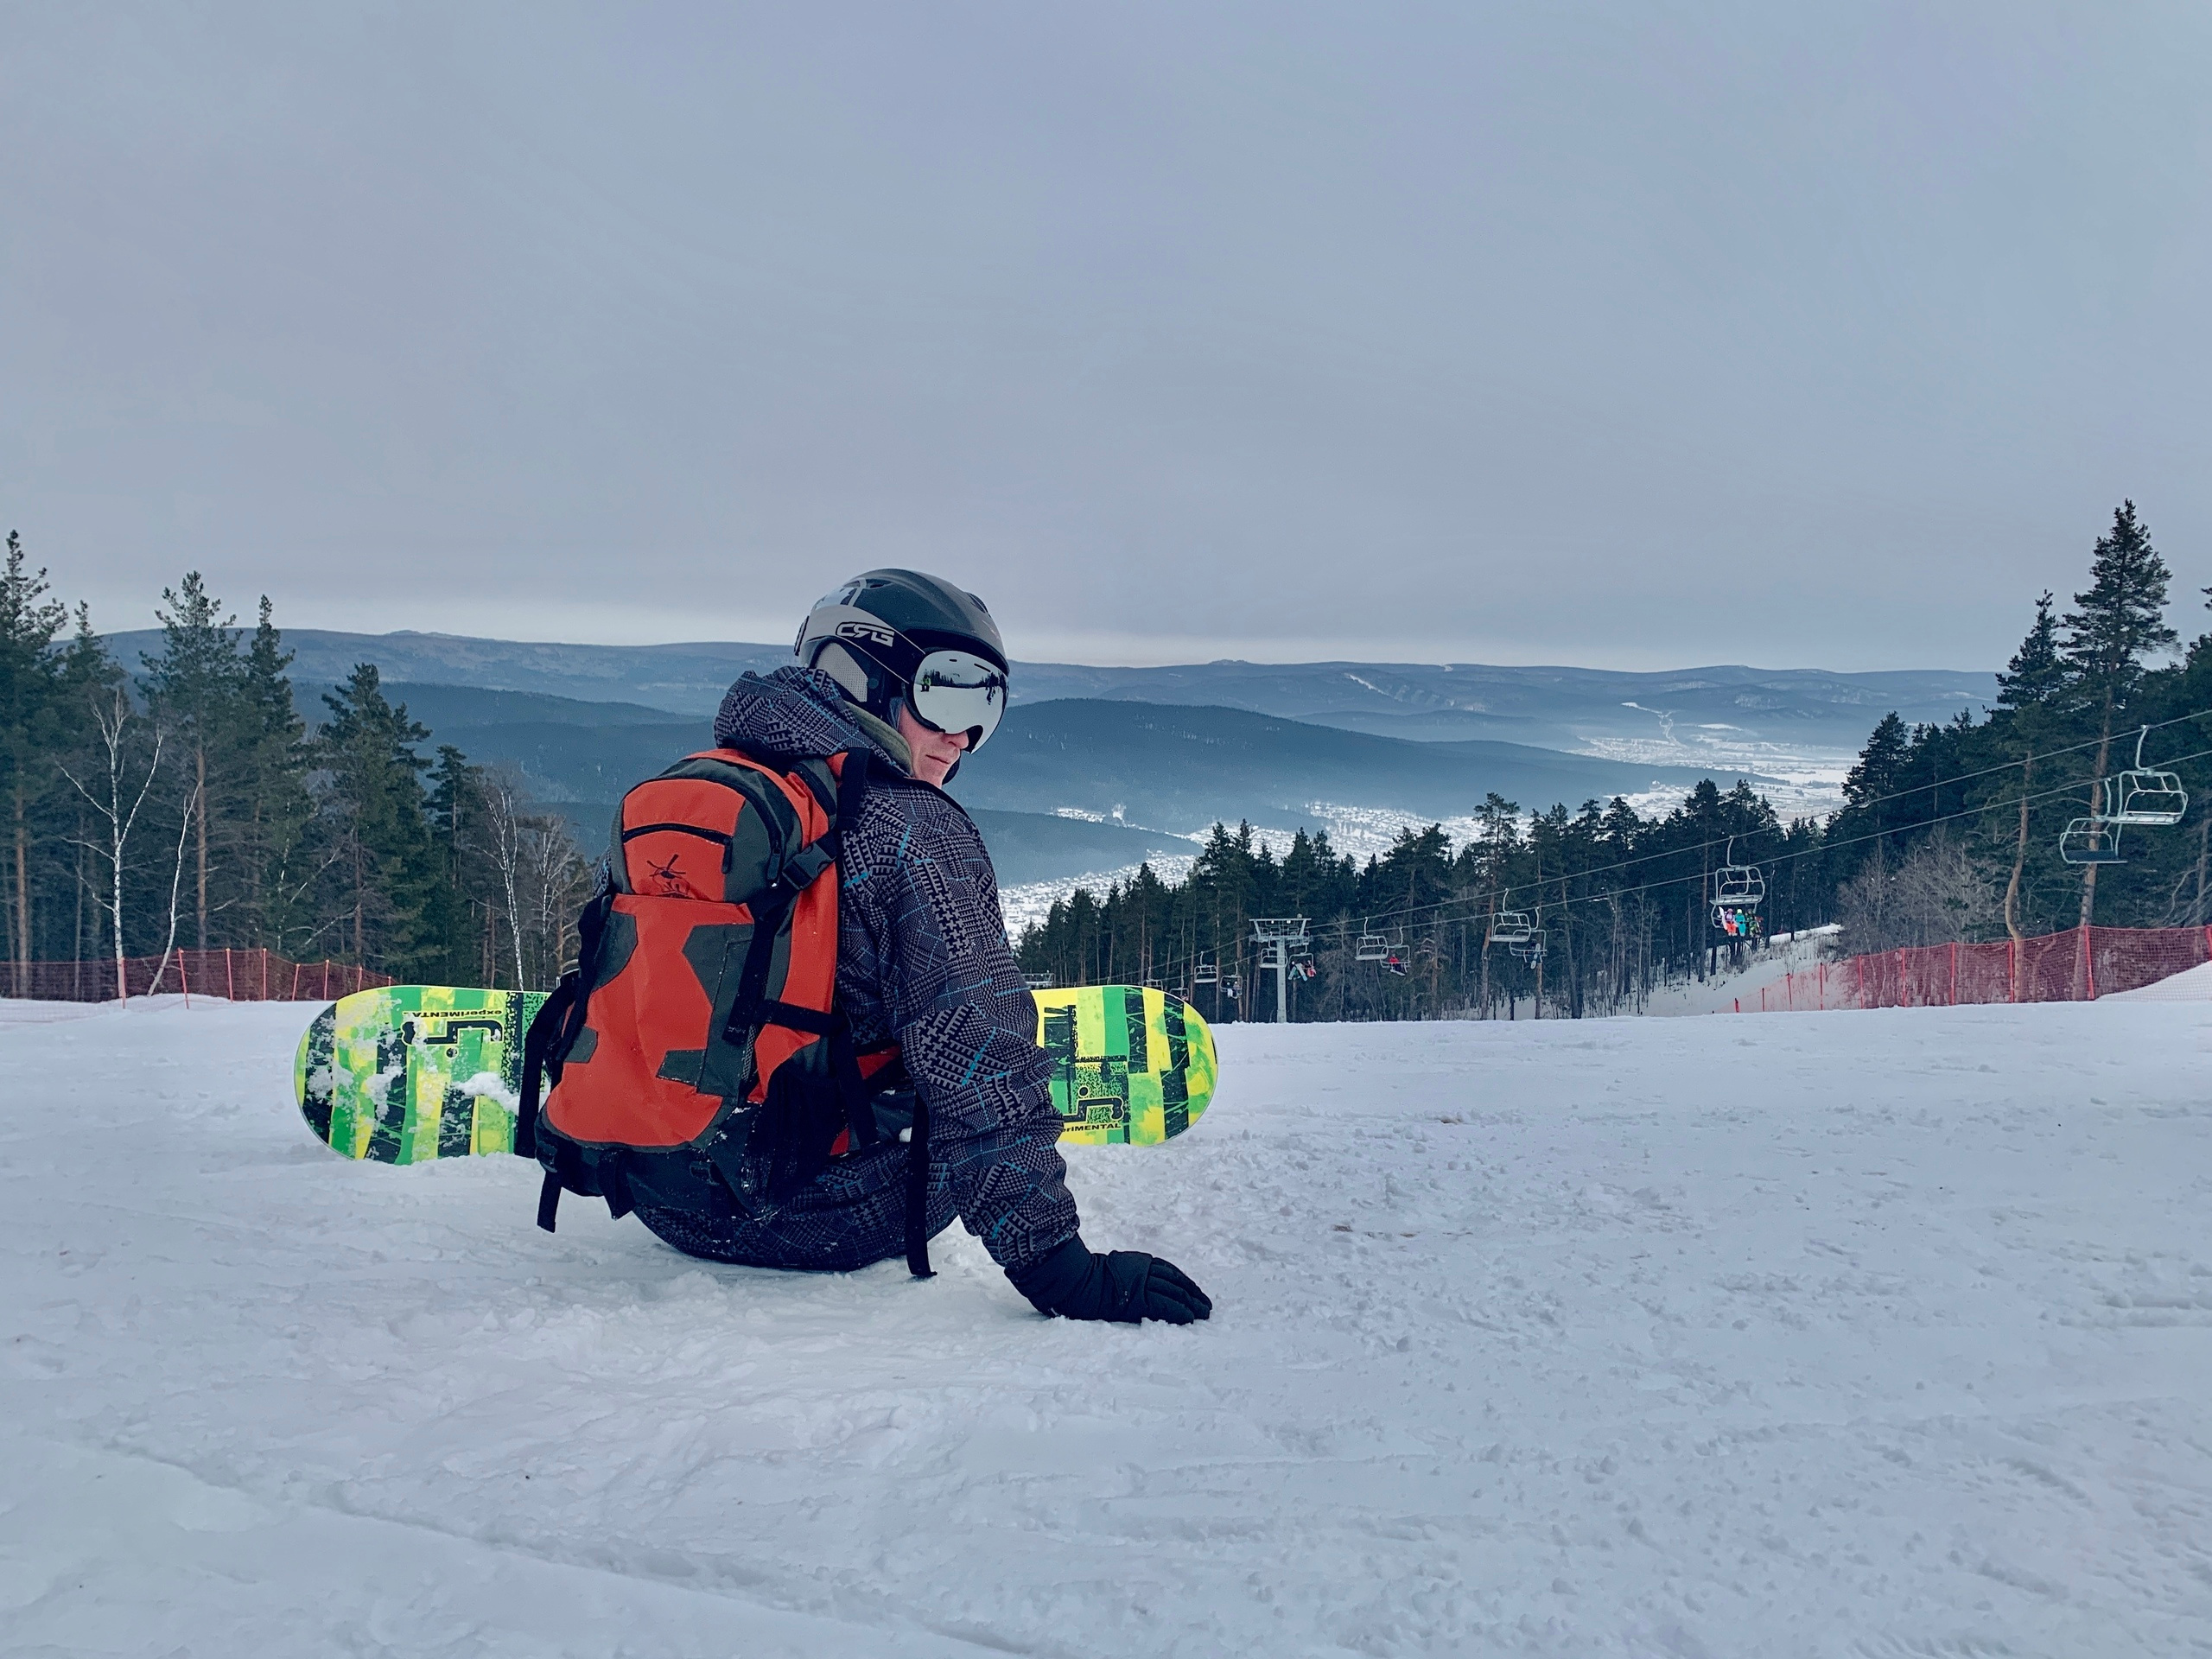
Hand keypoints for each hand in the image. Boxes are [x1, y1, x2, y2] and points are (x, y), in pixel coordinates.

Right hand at [1011, 1235, 1211, 1323]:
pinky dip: (1180, 1312)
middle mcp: (1145, 1270)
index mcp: (1140, 1262)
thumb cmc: (1087, 1275)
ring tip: (1203, 1314)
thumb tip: (1131, 1282)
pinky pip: (1166, 1307)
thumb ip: (1128, 1273)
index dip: (1185, 1283)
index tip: (1195, 1292)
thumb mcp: (1113, 1267)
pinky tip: (1190, 1319)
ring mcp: (1143, 1285)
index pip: (1170, 1272)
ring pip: (1175, 1293)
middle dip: (1193, 1295)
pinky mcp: (1139, 1301)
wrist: (1075, 1280)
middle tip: (1206, 1306)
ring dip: (1192, 1305)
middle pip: (1176, 1282)